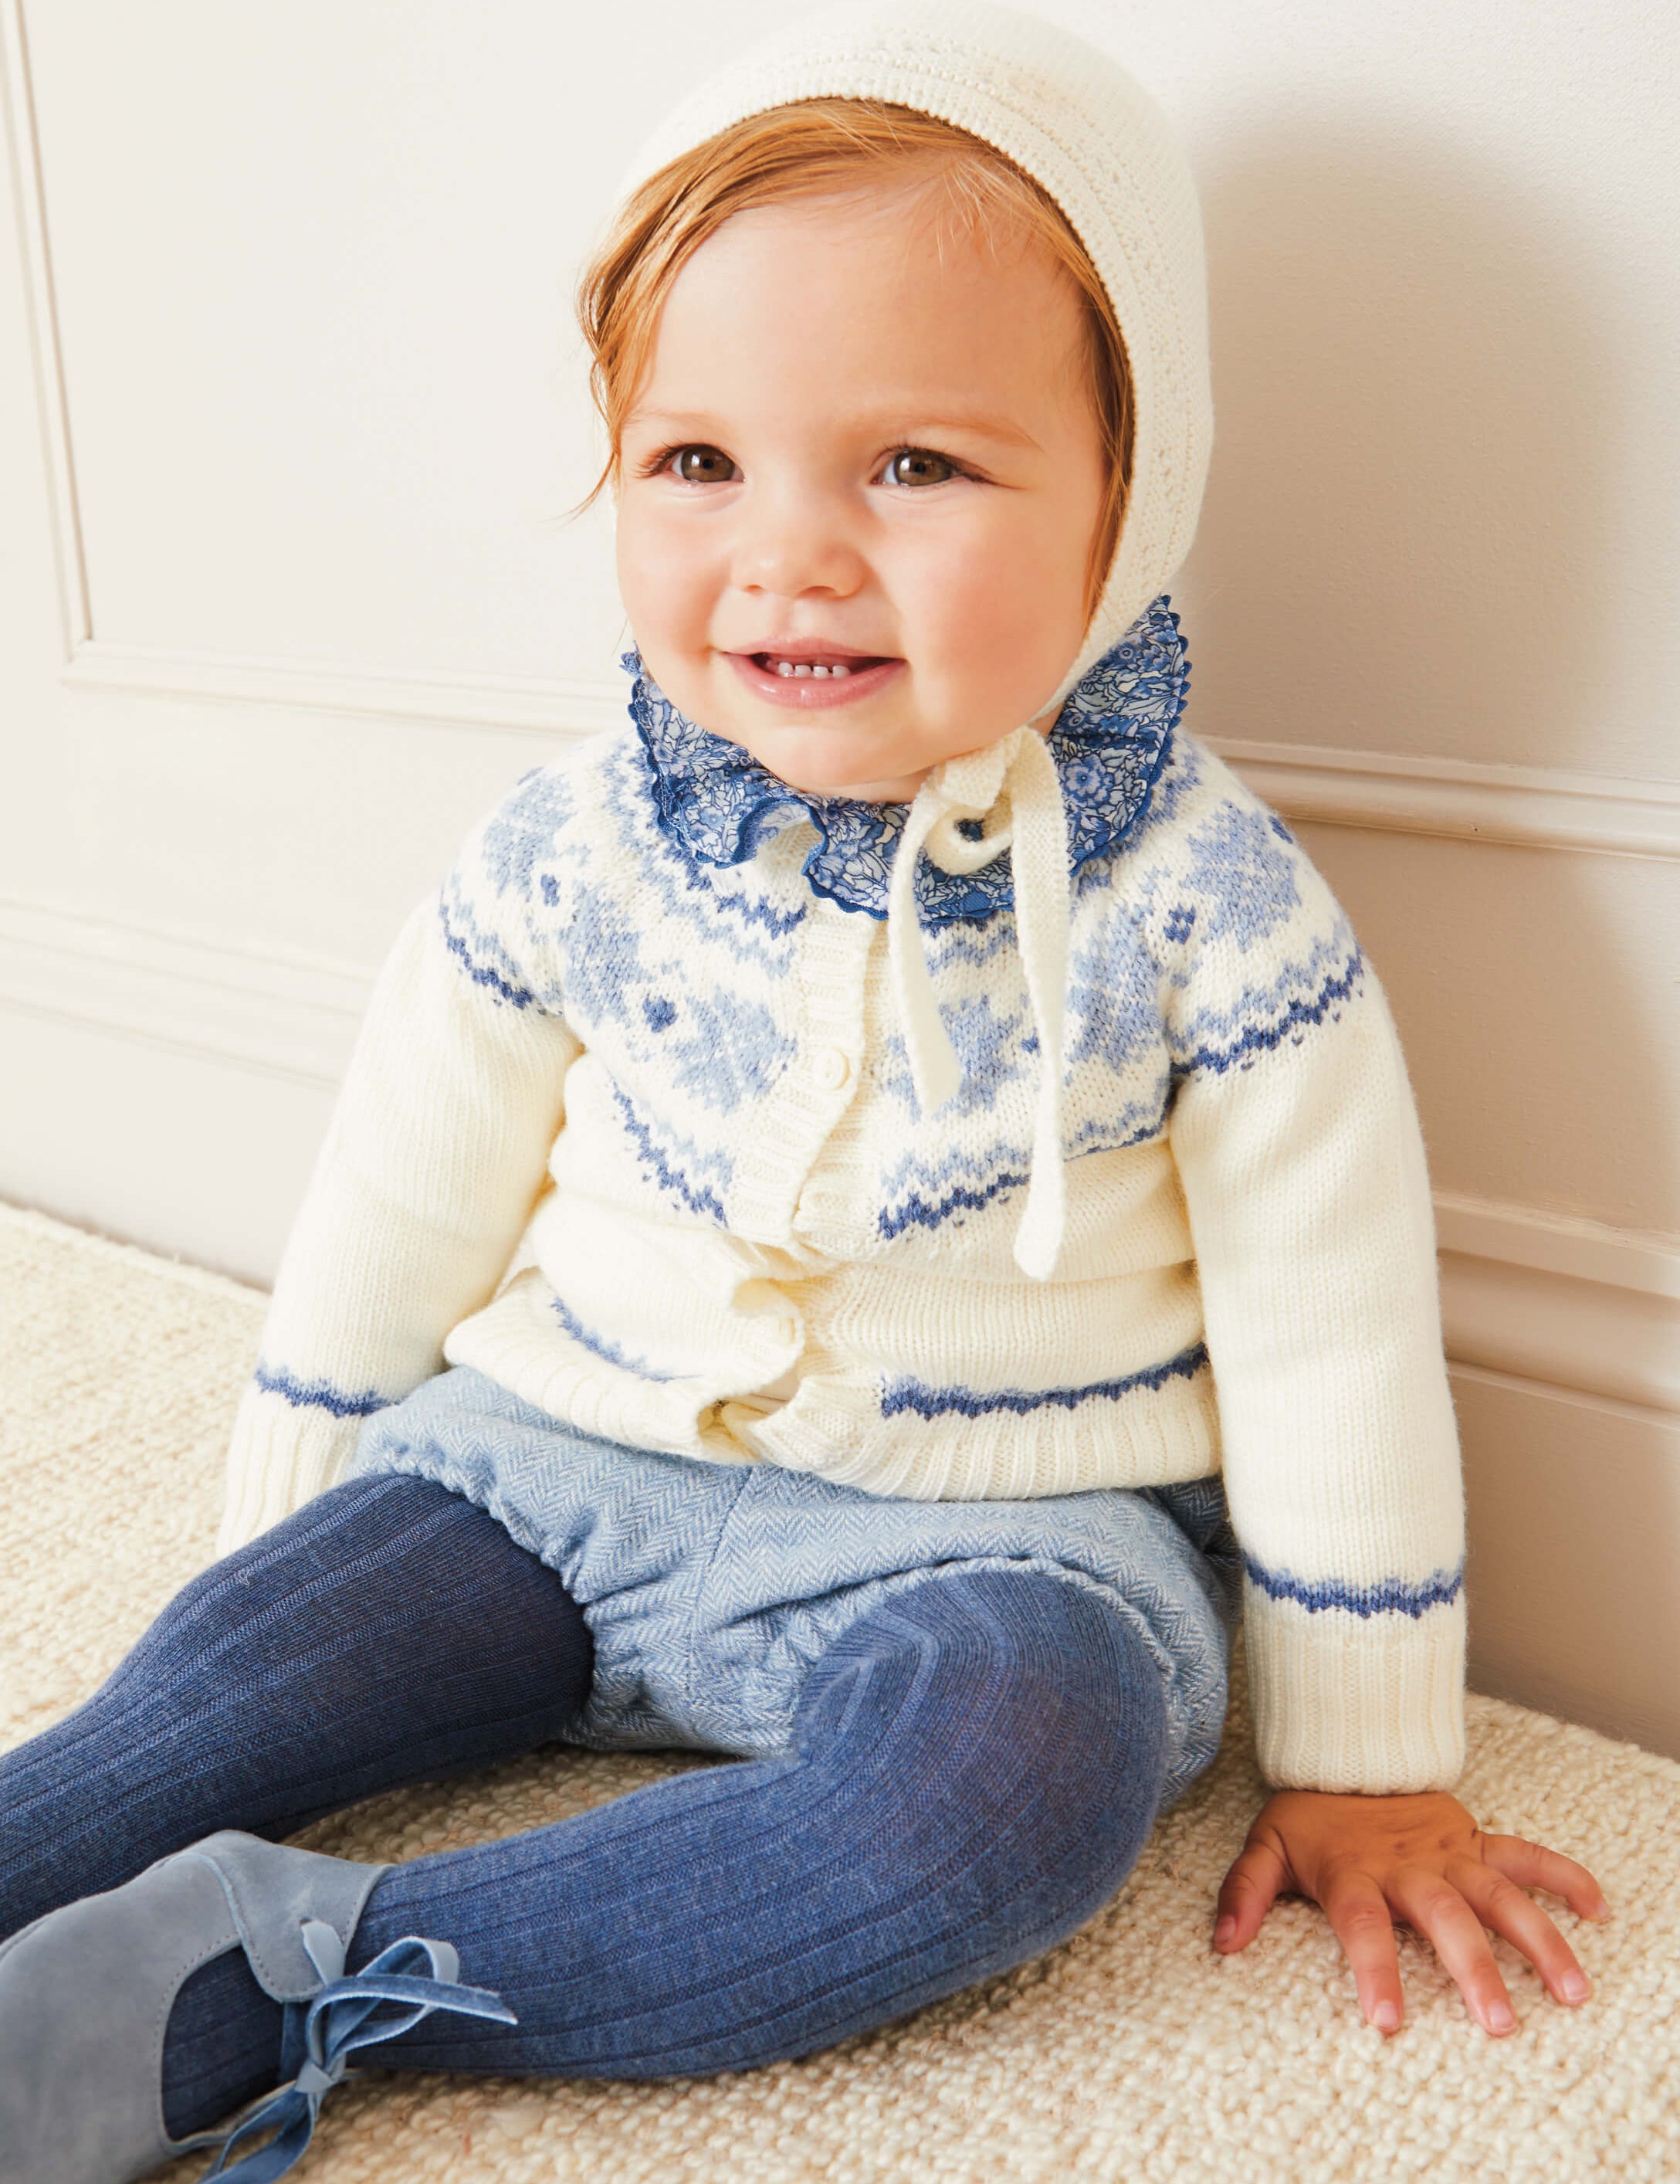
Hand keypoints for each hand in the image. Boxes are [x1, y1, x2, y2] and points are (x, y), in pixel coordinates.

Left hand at [1214, 1789, 1609, 2035]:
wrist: (1345, 1747)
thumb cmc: (1307, 1813)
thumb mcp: (1264, 1846)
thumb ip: (1241, 1894)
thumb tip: (1221, 1944)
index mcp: (1354, 1872)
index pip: (1361, 1926)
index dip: (1373, 1970)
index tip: (1388, 2022)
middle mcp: (1408, 1865)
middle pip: (1445, 1918)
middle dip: (1474, 1970)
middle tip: (1499, 2024)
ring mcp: (1448, 1851)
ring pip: (1500, 1894)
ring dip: (1539, 1939)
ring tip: (1572, 1991)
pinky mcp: (1474, 1837)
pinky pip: (1526, 1854)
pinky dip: (1563, 1877)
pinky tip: (1597, 1910)